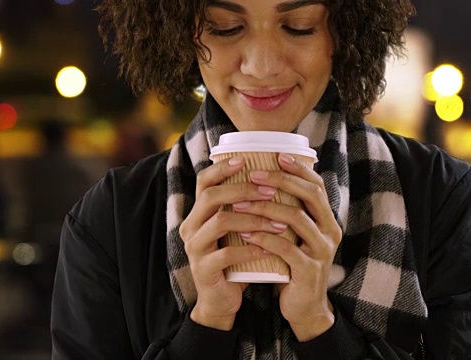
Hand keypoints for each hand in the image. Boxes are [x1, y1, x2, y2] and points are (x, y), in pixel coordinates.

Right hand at [179, 156, 287, 329]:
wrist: (221, 300)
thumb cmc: (234, 259)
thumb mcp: (237, 230)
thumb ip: (243, 208)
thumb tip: (273, 178)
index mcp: (198, 213)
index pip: (204, 181)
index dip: (223, 168)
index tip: (246, 161)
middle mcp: (190, 226)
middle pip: (212, 196)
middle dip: (244, 190)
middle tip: (271, 191)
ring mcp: (194, 248)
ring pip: (221, 222)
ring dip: (253, 219)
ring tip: (279, 223)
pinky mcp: (203, 269)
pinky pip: (228, 253)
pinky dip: (252, 249)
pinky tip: (270, 249)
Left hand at [233, 153, 341, 340]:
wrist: (304, 307)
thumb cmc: (294, 266)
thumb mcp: (296, 237)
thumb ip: (290, 214)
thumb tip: (266, 183)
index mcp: (327, 221)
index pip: (317, 186)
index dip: (299, 169)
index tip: (277, 156)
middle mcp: (330, 232)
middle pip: (309, 195)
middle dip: (281, 181)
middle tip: (254, 175)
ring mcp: (322, 251)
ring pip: (295, 218)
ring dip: (265, 207)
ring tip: (241, 202)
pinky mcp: (309, 270)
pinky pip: (286, 248)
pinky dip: (264, 237)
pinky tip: (246, 233)